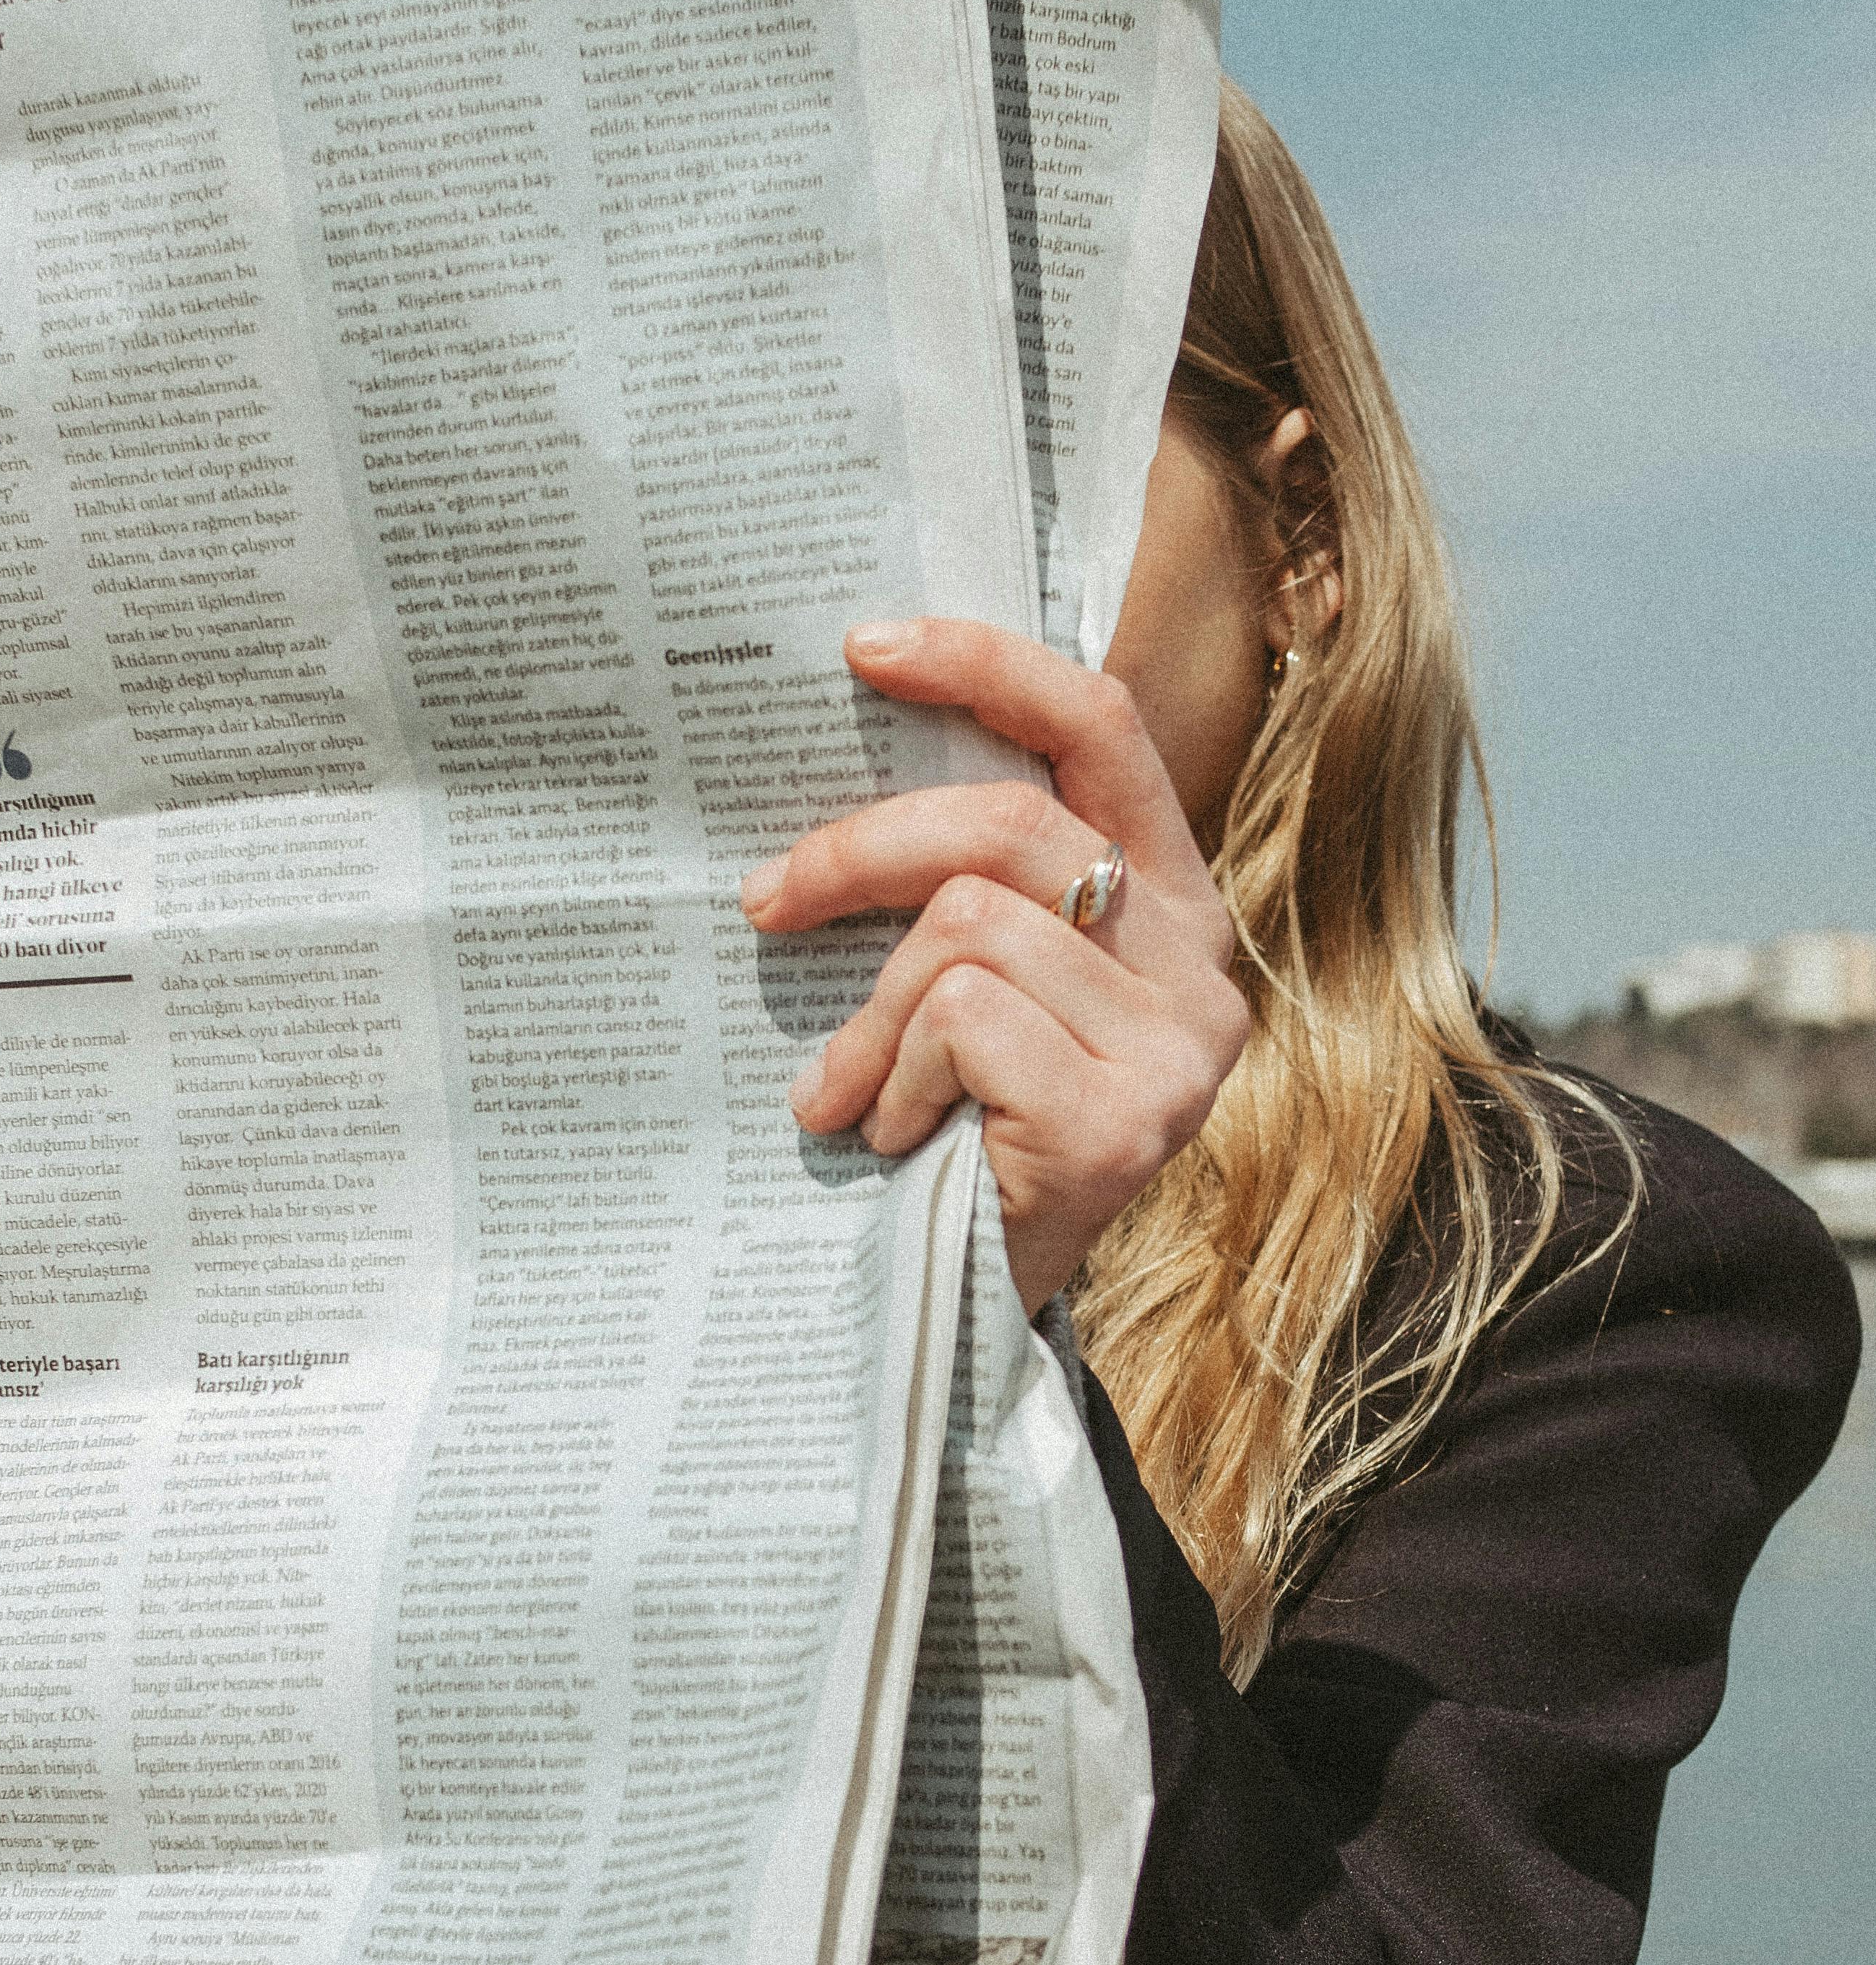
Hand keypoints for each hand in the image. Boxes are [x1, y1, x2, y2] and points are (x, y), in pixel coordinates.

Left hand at [738, 619, 1249, 1313]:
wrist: (974, 1318)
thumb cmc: (961, 1133)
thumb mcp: (978, 988)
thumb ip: (966, 887)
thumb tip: (840, 775)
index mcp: (1168, 900)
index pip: (1100, 727)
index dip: (985, 666)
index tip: (864, 645)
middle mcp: (1199, 961)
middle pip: (1007, 826)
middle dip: (859, 851)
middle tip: (765, 900)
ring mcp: (1176, 1046)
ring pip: (966, 930)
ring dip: (871, 1015)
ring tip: (851, 1089)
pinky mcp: (1125, 1120)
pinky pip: (962, 1021)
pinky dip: (893, 1077)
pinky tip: (896, 1141)